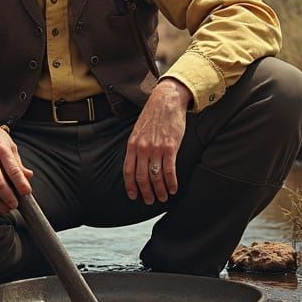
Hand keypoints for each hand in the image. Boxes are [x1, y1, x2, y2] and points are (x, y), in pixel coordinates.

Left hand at [122, 79, 191, 204]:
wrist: (166, 101)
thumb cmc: (153, 116)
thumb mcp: (138, 130)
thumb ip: (136, 146)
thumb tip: (136, 162)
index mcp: (132, 144)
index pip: (127, 170)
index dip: (130, 186)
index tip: (133, 196)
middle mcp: (142, 148)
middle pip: (141, 177)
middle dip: (145, 192)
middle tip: (150, 201)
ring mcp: (155, 148)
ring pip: (155, 177)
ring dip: (159, 191)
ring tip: (163, 198)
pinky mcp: (170, 147)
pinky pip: (169, 171)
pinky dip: (171, 183)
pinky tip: (173, 189)